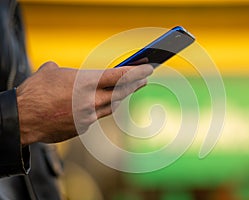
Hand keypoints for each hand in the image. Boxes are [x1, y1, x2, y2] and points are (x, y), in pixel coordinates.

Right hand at [17, 61, 152, 145]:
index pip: (117, 76)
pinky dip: (99, 110)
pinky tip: (96, 105)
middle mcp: (90, 100)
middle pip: (120, 92)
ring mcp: (88, 116)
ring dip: (119, 98)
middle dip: (134, 85)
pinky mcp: (82, 128)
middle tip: (144, 80)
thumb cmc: (35, 92)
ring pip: (110, 106)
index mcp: (85, 82)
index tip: (147, 69)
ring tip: (125, 92)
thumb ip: (65, 71)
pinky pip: (96, 117)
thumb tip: (64, 71)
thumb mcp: (51, 72)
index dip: (135, 72)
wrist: (22, 118)